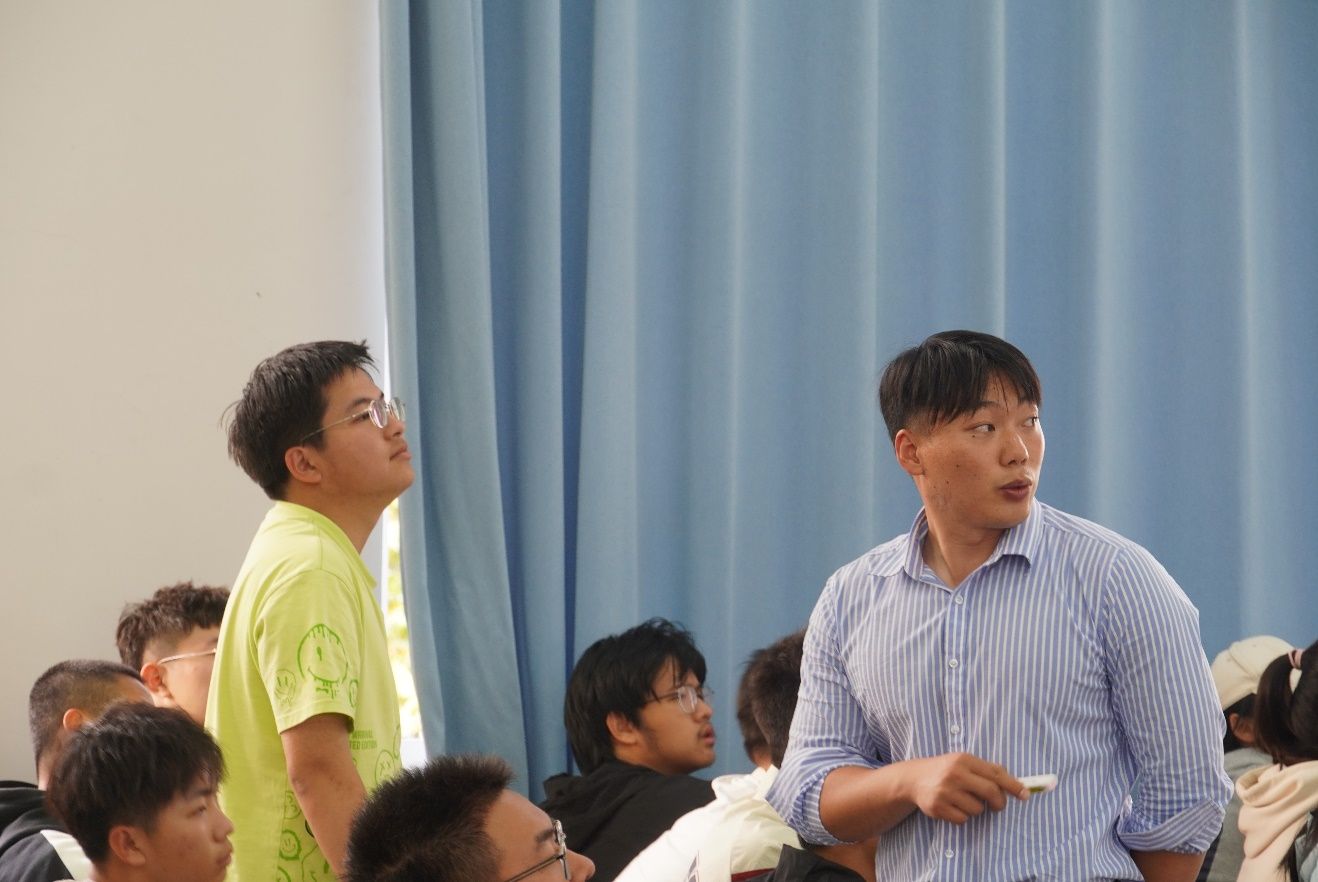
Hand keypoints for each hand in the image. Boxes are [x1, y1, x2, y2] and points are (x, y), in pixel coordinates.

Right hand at [901, 753, 1026, 823]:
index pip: (996, 774)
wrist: (913, 779)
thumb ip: (987, 769)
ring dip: (975, 809)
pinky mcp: (938, 807)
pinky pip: (963, 819)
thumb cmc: (945, 770)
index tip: (1025, 795)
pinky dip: (962, 816)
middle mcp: (954, 774)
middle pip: (991, 792)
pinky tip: (953, 807)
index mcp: (963, 760)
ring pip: (977, 809)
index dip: (1013, 785)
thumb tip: (1016, 782)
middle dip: (999, 802)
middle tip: (997, 805)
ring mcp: (945, 791)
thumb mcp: (963, 762)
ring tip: (963, 800)